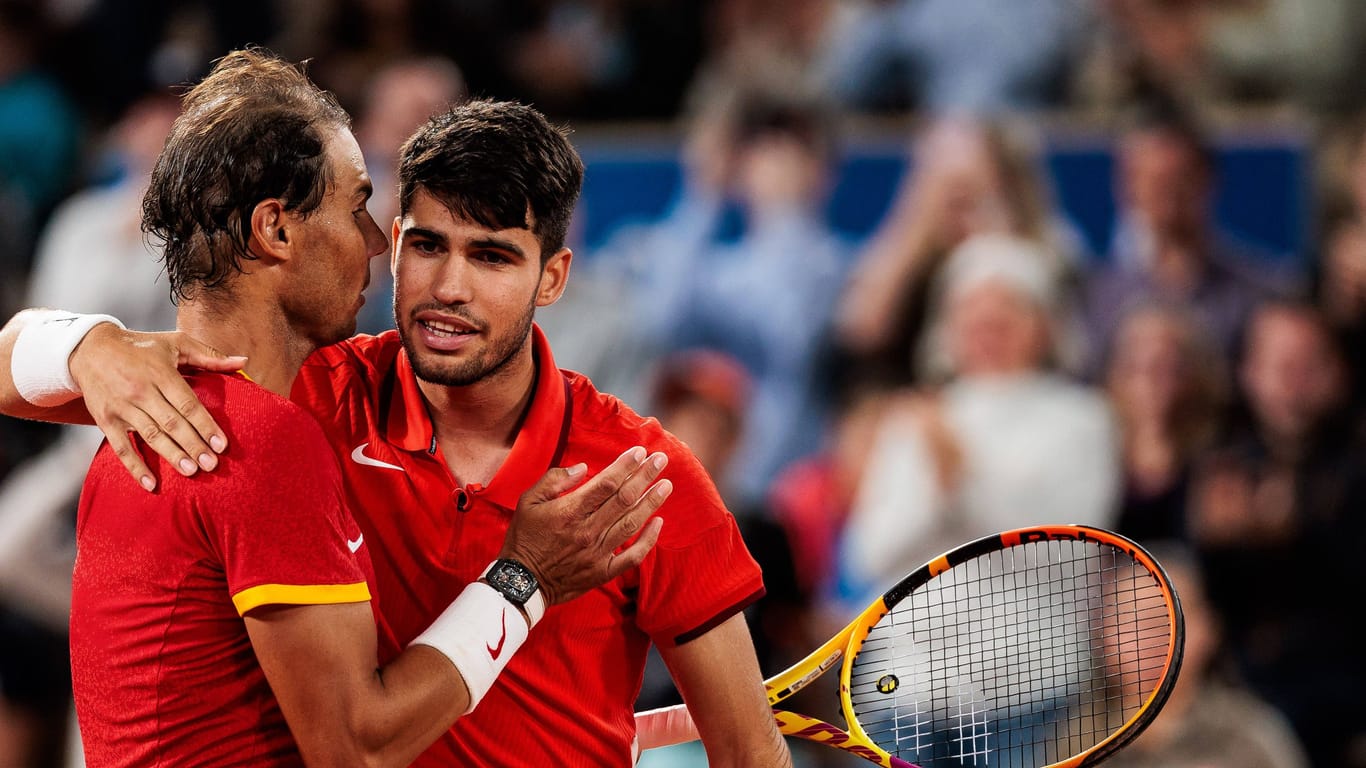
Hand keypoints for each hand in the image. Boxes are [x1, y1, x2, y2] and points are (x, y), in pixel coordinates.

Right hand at [69, 323, 245, 490]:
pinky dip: (135, 467)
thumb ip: (209, 356)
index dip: (205, 425)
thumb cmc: (141, 347)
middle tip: (212, 465)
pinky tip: (151, 485)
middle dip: (193, 445)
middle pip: (171, 423)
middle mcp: (141, 391)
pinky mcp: (105, 420)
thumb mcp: (175, 343)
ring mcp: (122, 407)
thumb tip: (242, 361)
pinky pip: (121, 447)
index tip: (222, 444)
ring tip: (191, 471)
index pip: (187, 404)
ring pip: (150, 436)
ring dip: (171, 455)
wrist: (89, 349)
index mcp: (160, 374)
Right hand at [500, 446, 670, 605]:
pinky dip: (648, 540)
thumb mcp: (528, 502)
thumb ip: (554, 481)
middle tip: (661, 460)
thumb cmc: (524, 538)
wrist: (522, 582)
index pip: (606, 483)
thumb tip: (583, 468)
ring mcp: (598, 553)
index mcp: (570, 511)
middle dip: (645, 476)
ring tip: (666, 485)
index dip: (626, 466)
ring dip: (651, 502)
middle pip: (624, 499)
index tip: (640, 452)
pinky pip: (632, 557)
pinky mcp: (603, 572)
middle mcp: (588, 530)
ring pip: (632, 523)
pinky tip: (658, 523)